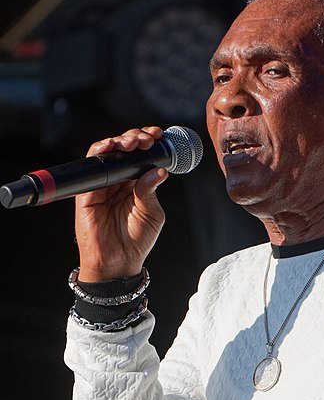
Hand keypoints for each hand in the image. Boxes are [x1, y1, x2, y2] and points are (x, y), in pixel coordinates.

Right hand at [74, 126, 167, 281]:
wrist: (119, 263)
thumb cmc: (136, 240)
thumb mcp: (152, 214)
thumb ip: (151, 191)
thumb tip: (158, 170)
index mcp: (135, 184)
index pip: (139, 157)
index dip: (148, 144)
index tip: (159, 136)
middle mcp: (118, 182)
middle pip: (123, 150)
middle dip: (135, 138)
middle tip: (147, 138)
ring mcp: (102, 185)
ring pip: (106, 153)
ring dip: (119, 141)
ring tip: (133, 142)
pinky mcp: (87, 192)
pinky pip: (92, 166)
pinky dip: (100, 152)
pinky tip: (112, 147)